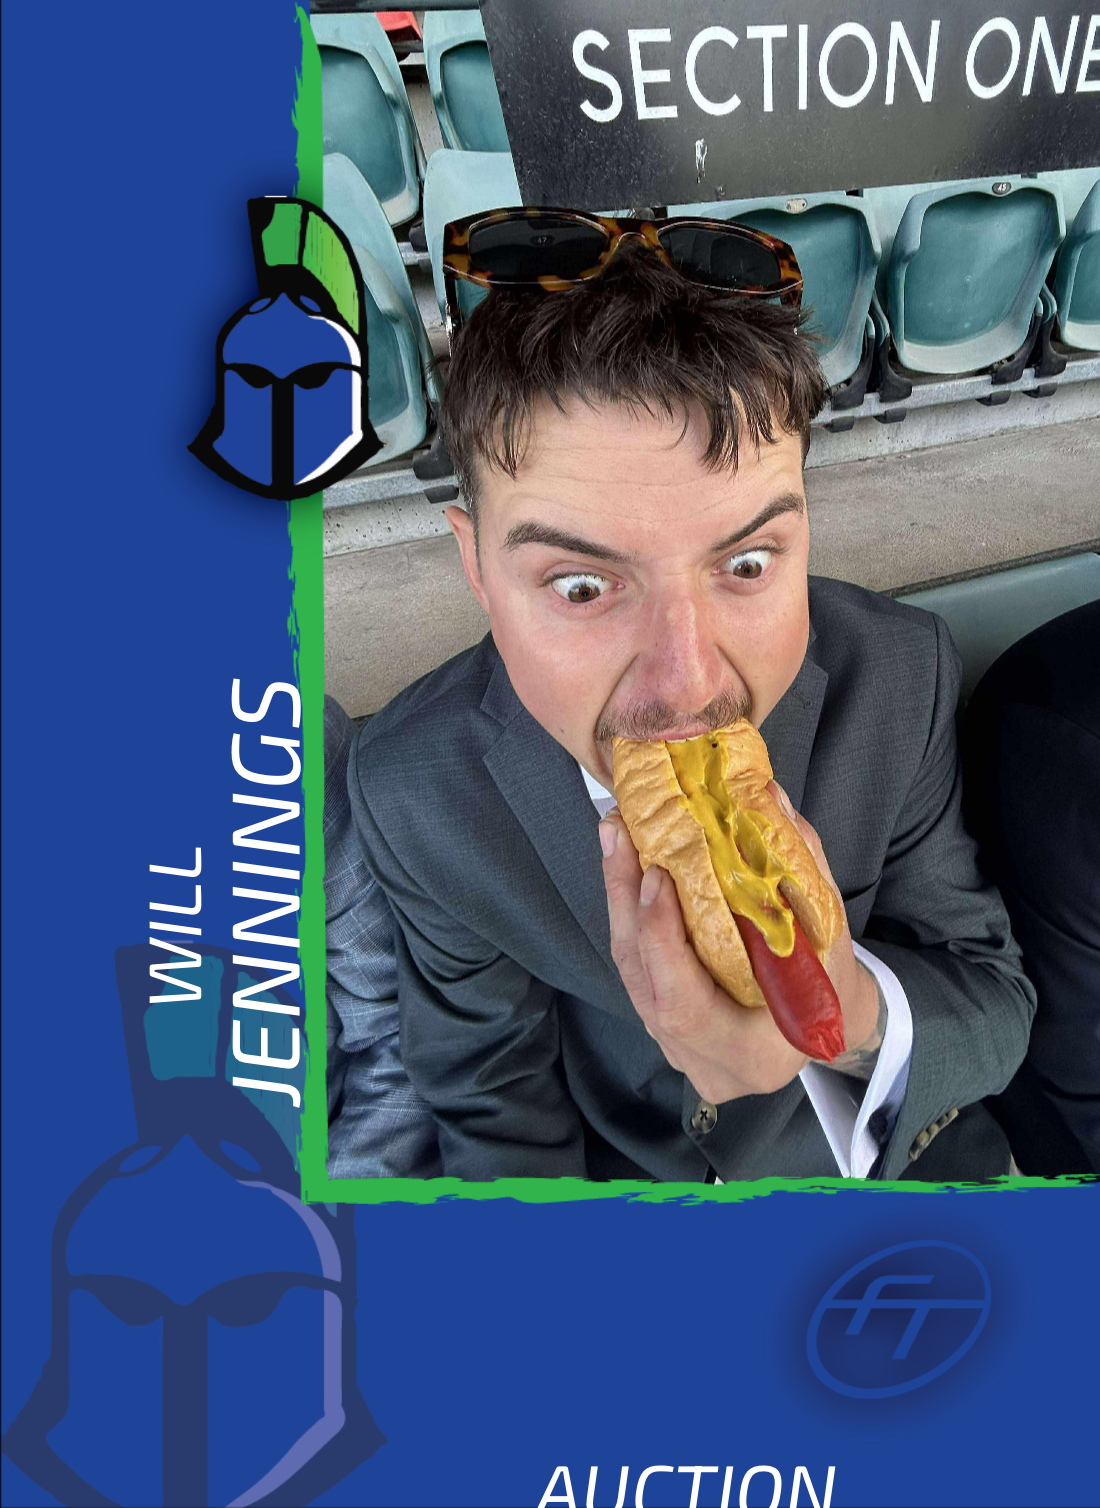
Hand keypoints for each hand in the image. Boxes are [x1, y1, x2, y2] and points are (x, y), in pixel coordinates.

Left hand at [598, 783, 880, 1104]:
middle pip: (642, 982)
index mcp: (752, 1056)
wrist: (822, 1024)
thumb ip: (802, 869)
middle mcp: (705, 1065)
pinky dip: (630, 916)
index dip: (662, 940)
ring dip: (621, 900)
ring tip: (618, 836)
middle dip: (627, 904)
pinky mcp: (661, 1026)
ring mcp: (676, 1051)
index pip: (683, 1006)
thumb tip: (770, 798)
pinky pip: (635, 969)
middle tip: (622, 834)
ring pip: (630, 972)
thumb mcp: (829, 931)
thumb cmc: (828, 981)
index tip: (657, 875)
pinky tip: (628, 869)